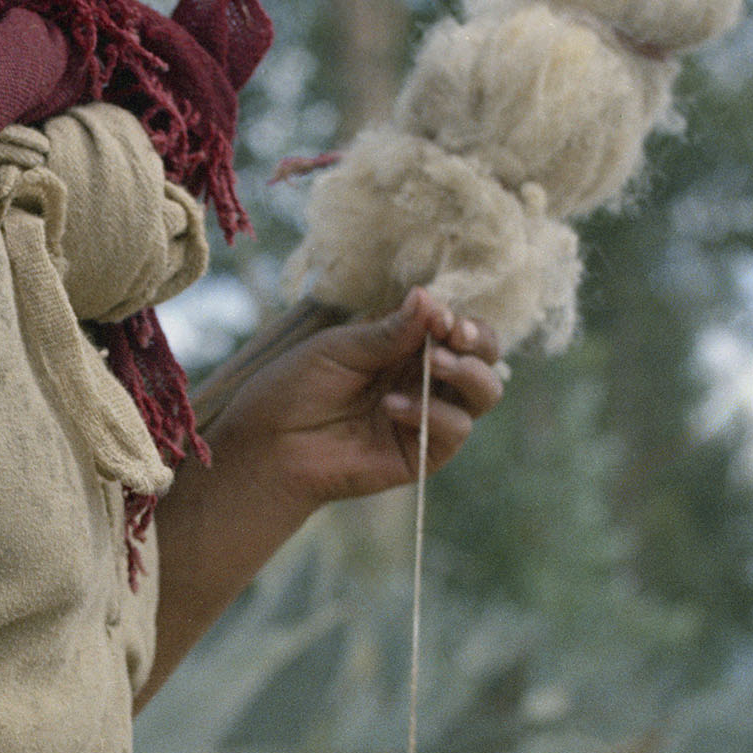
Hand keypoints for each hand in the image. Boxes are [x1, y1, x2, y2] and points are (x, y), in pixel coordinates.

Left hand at [215, 288, 503, 519]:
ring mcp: (428, 416)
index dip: (460, 319)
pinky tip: (392, 406)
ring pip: (483, 392)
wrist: (268, 446)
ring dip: (467, 373)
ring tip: (436, 363)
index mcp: (407, 347)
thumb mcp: (340, 348)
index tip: (442, 317)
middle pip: (484, 356)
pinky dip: (431, 413)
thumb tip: (430, 298)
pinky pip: (455, 430)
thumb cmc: (294, 390)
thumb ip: (389, 330)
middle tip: (452, 335)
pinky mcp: (423, 453)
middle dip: (478, 341)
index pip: (457, 327)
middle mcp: (425, 379)